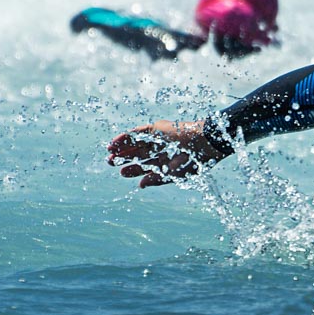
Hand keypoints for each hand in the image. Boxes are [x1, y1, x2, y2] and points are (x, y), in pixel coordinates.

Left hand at [107, 120, 226, 187]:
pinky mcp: (156, 129)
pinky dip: (125, 137)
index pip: (146, 165)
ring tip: (109, 152)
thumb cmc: (194, 160)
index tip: (121, 172)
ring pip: (136, 143)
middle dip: (124, 158)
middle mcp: (161, 150)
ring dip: (122, 147)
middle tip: (110, 162)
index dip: (133, 169)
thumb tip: (140, 185)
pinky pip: (137, 133)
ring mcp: (158, 138)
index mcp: (166, 161)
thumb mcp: (175, 174)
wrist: (204, 143)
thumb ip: (156, 179)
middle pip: (138, 154)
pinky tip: (115, 143)